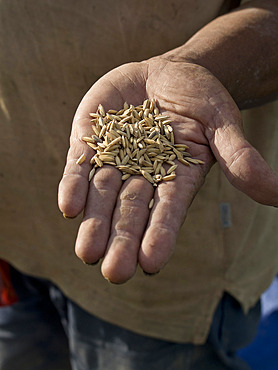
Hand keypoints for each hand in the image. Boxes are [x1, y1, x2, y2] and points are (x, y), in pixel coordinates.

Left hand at [58, 57, 277, 282]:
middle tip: (114, 273)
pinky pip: (80, 166)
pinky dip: (74, 185)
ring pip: (101, 196)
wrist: (165, 74)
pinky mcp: (89, 141)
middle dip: (122, 240)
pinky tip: (69, 207)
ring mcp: (113, 160)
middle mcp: (142, 176)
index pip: (168, 211)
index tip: (152, 262)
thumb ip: (238, 155)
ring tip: (88, 252)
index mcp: (175, 178)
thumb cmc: (199, 99)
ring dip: (94, 223)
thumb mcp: (221, 121)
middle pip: (130, 212)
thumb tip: (277, 193)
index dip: (160, 234)